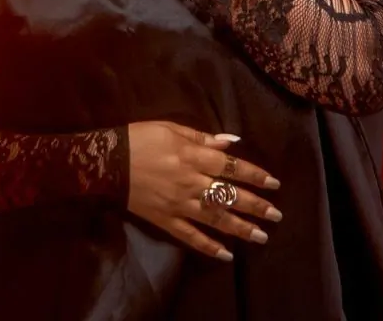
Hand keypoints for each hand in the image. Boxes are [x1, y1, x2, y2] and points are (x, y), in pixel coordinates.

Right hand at [126, 120, 281, 261]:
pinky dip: (208, 246)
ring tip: (262, 236)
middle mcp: (190, 182)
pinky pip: (189, 236)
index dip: (254, 175)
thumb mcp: (171, 128)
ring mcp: (178, 204)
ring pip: (215, 218)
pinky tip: (226, 254)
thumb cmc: (140, 138)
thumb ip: (202, 138)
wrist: (106, 162)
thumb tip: (231, 144)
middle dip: (255, 205)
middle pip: (228, 195)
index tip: (273, 183)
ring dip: (240, 228)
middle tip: (276, 215)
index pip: (231, 167)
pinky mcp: (165, 220)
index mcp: (192, 156)